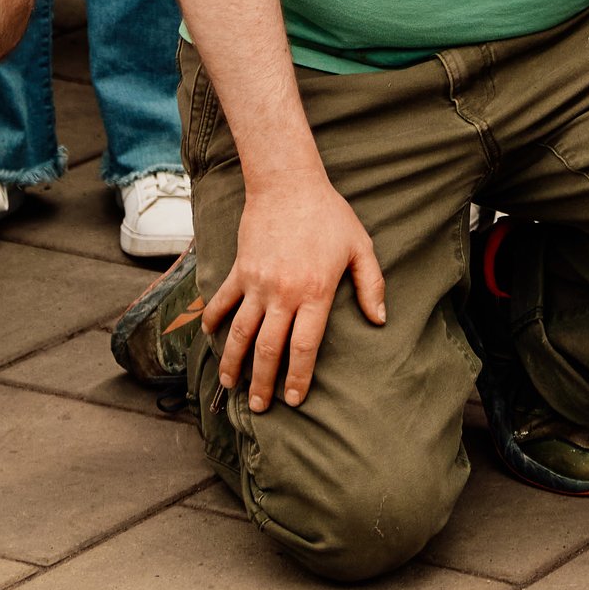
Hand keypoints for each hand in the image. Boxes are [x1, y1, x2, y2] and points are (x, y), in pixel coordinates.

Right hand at [199, 171, 385, 412]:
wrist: (288, 183)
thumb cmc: (329, 214)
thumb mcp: (360, 246)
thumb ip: (372, 285)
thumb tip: (380, 320)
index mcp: (316, 292)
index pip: (305, 347)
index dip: (299, 377)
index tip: (294, 399)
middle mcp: (284, 293)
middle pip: (269, 349)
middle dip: (262, 382)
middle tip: (260, 406)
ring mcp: (258, 282)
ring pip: (241, 332)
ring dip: (234, 362)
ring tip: (230, 385)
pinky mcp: (240, 269)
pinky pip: (223, 300)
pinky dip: (213, 319)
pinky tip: (209, 336)